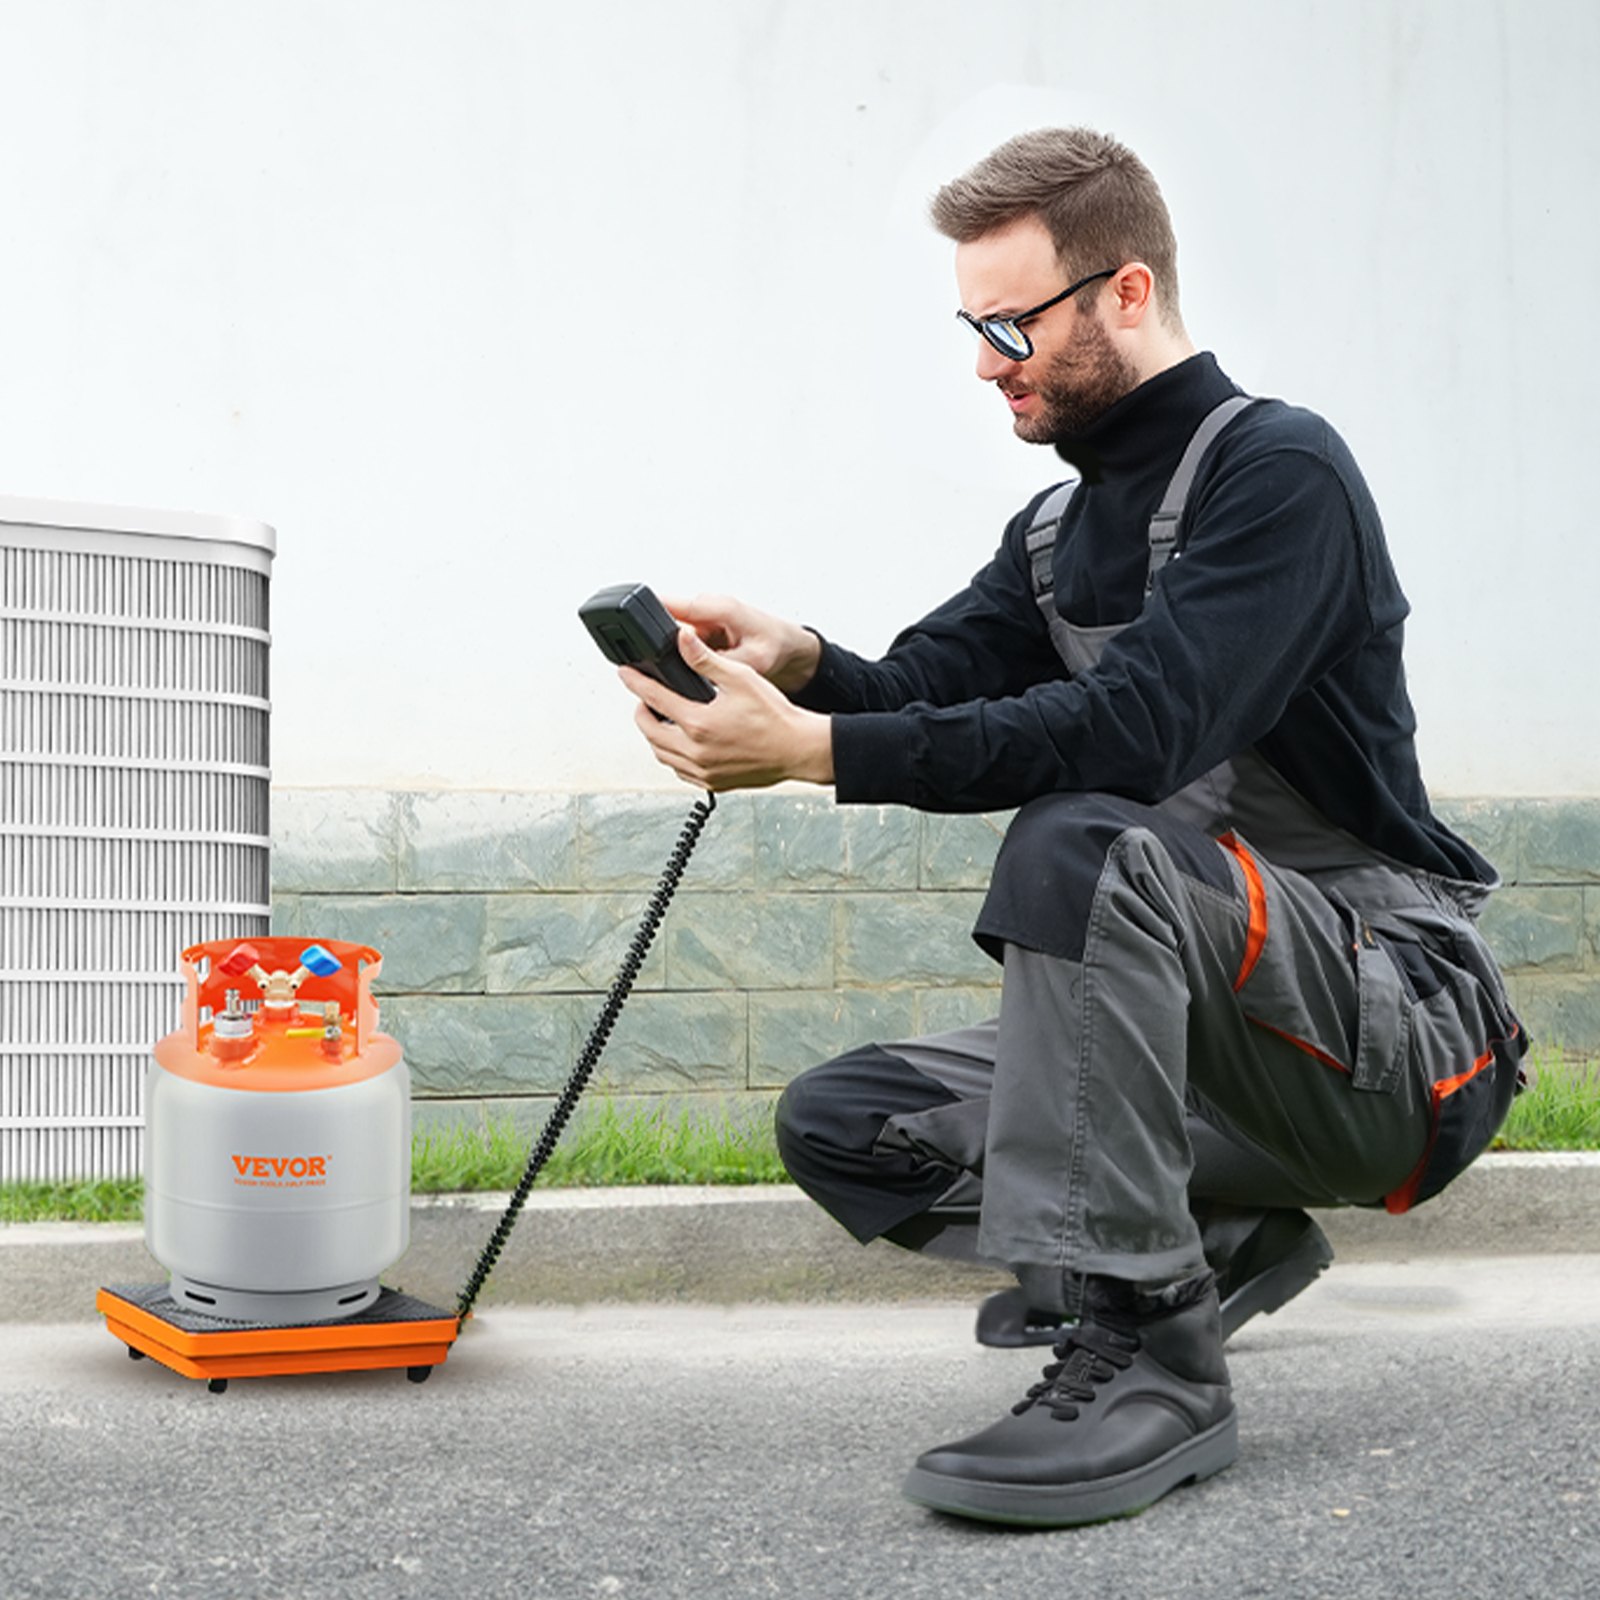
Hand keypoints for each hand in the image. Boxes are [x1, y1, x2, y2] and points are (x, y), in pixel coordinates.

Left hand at [623, 626, 833, 791]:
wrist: (798, 749)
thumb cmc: (775, 717)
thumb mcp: (740, 678)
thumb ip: (705, 660)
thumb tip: (682, 640)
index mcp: (698, 723)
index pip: (653, 698)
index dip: (635, 682)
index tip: (626, 673)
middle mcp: (696, 751)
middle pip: (649, 731)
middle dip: (641, 711)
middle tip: (643, 698)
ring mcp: (703, 770)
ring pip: (661, 754)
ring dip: (655, 735)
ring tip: (660, 719)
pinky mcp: (712, 783)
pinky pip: (680, 771)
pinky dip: (673, 756)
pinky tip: (681, 744)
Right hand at [658, 593, 820, 693]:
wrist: (787, 645)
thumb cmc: (775, 645)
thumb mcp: (754, 659)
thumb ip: (724, 662)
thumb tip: (698, 668)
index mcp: (718, 607)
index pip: (672, 604)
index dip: (647, 613)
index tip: (630, 625)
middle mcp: (706, 608)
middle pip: (665, 619)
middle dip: (658, 641)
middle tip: (660, 663)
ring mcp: (702, 618)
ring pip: (671, 633)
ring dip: (672, 650)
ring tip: (685, 666)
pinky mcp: (701, 629)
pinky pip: (680, 640)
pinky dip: (681, 654)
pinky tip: (692, 667)